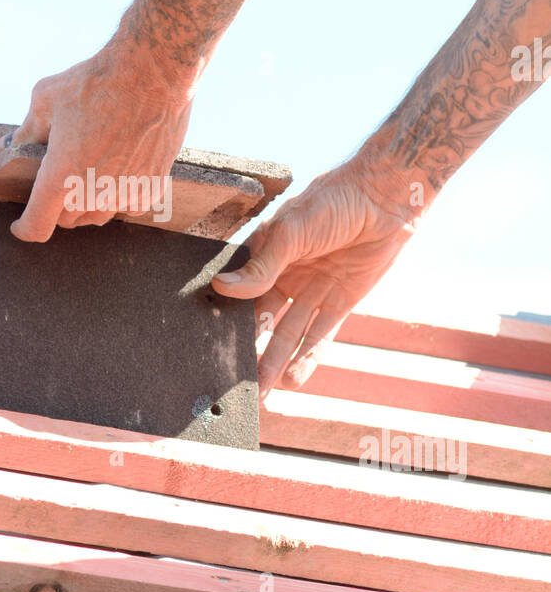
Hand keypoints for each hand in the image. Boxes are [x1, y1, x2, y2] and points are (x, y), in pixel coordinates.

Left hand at [0, 35, 195, 241]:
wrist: (152, 73)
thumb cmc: (96, 82)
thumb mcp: (46, 98)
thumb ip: (25, 131)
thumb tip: (9, 146)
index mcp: (62, 176)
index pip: (37, 226)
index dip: (24, 229)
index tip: (21, 225)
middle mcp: (93, 193)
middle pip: (67, 221)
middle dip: (56, 205)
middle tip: (58, 176)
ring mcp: (125, 194)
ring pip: (97, 216)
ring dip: (87, 203)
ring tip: (88, 171)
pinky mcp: (152, 187)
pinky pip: (128, 207)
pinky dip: (118, 197)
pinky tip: (117, 172)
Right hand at [211, 153, 429, 396]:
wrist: (384, 197)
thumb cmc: (332, 201)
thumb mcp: (291, 232)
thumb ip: (260, 267)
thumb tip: (221, 289)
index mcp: (265, 252)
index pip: (239, 292)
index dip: (224, 319)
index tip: (207, 349)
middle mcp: (285, 274)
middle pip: (262, 319)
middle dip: (248, 351)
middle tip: (232, 384)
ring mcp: (313, 288)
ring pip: (290, 333)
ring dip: (275, 362)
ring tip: (262, 394)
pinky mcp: (342, 301)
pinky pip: (321, 334)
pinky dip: (308, 357)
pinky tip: (294, 380)